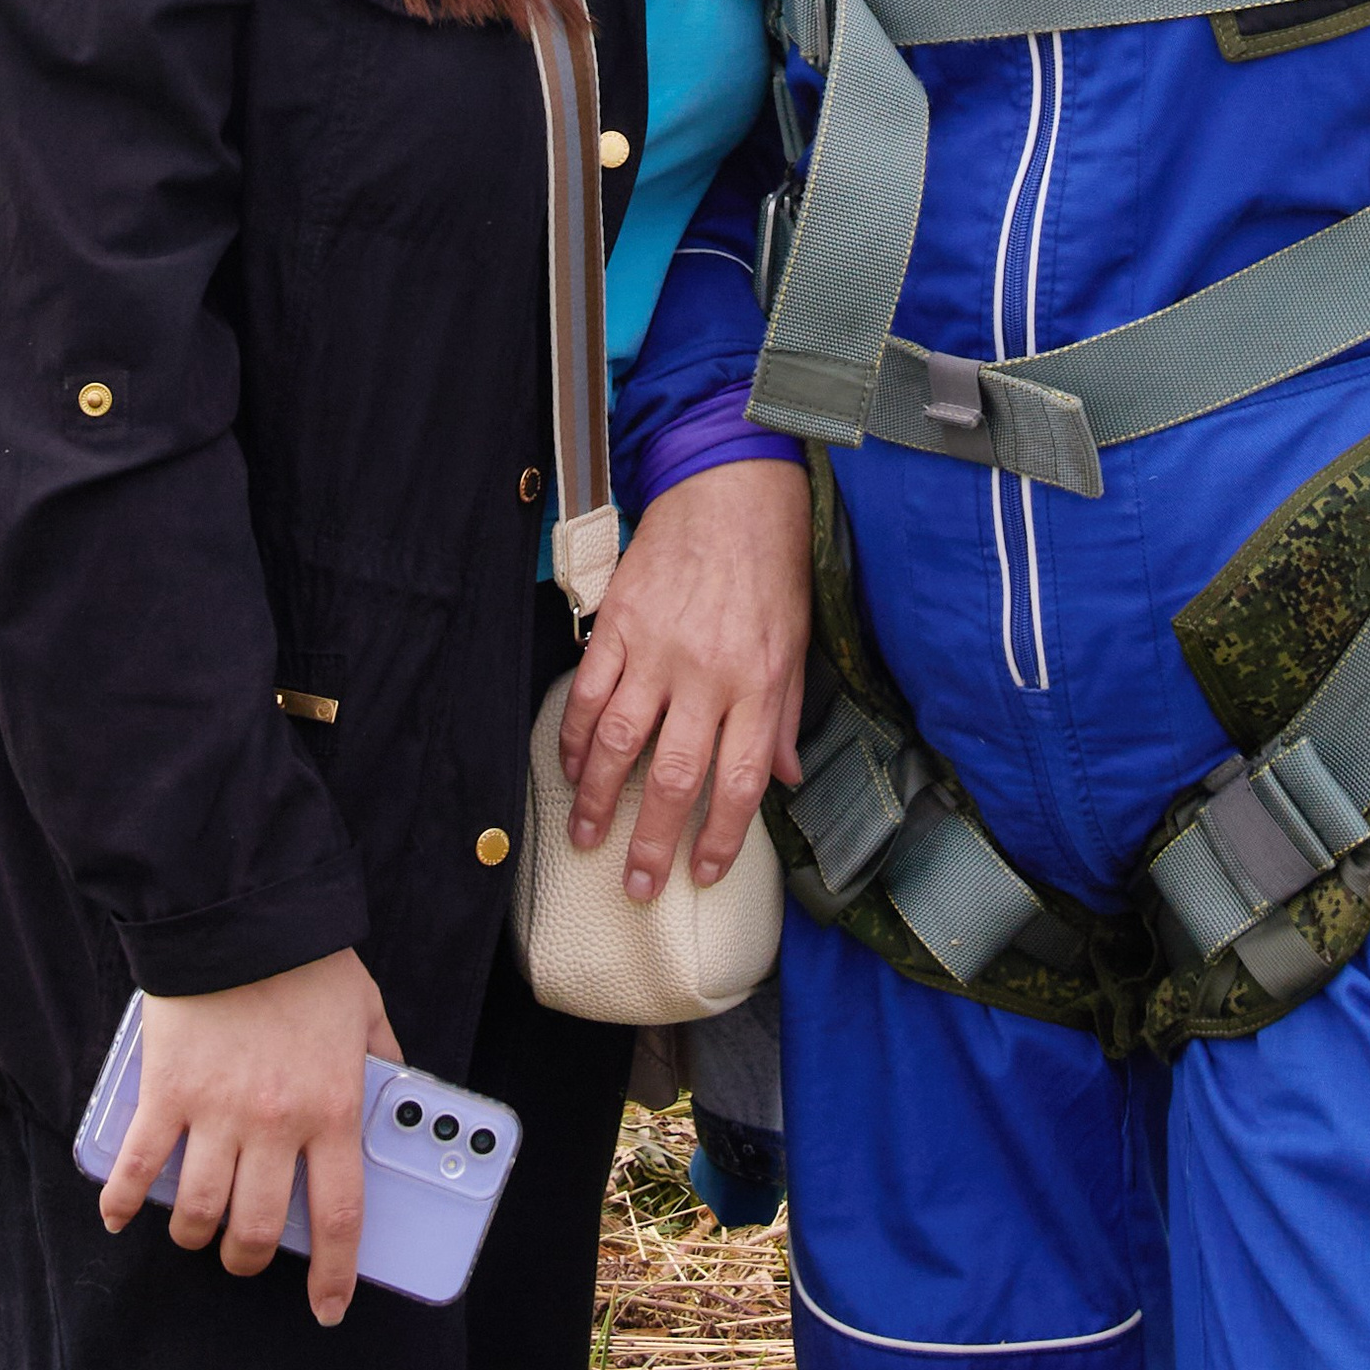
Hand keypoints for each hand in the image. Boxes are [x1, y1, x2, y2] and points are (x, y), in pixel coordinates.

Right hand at [98, 948, 400, 1326]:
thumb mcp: (368, 1012)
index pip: (338, 1215)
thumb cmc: (308, 964)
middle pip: (256, 1228)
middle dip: (248, 1259)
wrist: (241, 915)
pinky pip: (140, 1167)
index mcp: (332, 1108)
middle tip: (245, 1256)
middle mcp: (275, 1124)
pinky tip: (122, 1217)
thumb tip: (400, 1099)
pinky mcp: (166, 1094)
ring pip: (200, 1212)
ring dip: (196, 1236)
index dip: (333, 1273)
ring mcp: (216, 1113)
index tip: (327, 1307)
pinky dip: (126, 1202)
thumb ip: (384, 1062)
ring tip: (198, 1231)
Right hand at [558, 459, 810, 899]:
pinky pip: (589, 693)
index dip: (721, 839)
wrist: (730, 486)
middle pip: (672, 777)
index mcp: (759, 683)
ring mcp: (657, 648)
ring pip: (619, 743)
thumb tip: (785, 780)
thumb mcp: (798, 640)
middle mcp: (707, 673)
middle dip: (651, 841)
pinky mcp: (618, 623)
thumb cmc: (772, 563)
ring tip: (585, 836)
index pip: (739, 782)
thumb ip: (787, 716)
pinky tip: (570, 765)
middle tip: (636, 884)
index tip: (704, 873)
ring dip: (596, 799)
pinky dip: (575, 736)